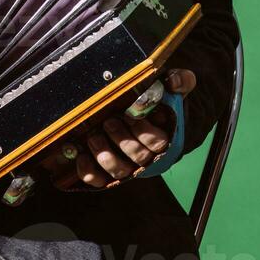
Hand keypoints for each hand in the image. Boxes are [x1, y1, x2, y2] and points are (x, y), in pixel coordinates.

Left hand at [48, 69, 196, 188]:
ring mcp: (127, 166)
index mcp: (163, 139)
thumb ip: (179, 81)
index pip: (158, 143)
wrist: (142, 118)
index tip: (131, 114)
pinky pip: (98, 179)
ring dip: (106, 155)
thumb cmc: (157, 103)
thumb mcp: (170, 89)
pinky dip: (88, 170)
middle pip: (139, 157)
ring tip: (94, 136)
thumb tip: (172, 80)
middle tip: (110, 121)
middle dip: (123, 140)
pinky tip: (80, 155)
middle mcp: (146, 157)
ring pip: (120, 171)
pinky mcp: (107, 172)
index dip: (144, 131)